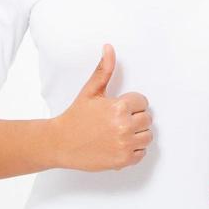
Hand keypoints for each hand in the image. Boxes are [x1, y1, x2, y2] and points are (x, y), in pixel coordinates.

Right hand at [49, 44, 151, 171]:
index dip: (131, 104)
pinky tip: (119, 144)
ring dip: (137, 134)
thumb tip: (109, 48)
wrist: (61, 142)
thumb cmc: (75, 117)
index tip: (118, 108)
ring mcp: (124, 144)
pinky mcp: (123, 160)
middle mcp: (124, 126)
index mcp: (119, 107)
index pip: (142, 101)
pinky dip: (133, 150)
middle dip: (135, 118)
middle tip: (117, 121)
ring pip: (147, 136)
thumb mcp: (90, 91)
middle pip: (147, 119)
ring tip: (120, 132)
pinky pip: (142, 153)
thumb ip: (104, 70)